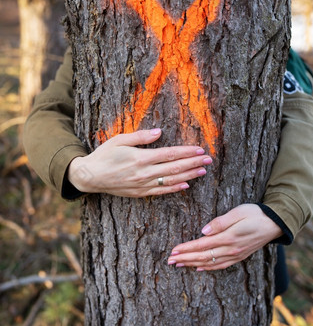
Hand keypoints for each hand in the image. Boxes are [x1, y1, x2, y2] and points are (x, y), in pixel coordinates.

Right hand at [68, 128, 211, 196]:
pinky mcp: (140, 193)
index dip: (186, 152)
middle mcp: (144, 173)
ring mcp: (143, 185)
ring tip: (203, 171)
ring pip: (171, 180)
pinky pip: (161, 191)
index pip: (169, 154)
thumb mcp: (120, 140)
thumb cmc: (104, 155)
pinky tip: (186, 185)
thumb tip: (160, 132)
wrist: (90, 177)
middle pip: (175, 168)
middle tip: (209, 160)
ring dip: (189, 175)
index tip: (200, 149)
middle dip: (193, 163)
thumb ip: (141, 136)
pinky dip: (175, 188)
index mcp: (140, 158)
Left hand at [167, 204, 282, 269]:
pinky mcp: (239, 256)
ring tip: (179, 265)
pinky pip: (221, 265)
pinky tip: (199, 268)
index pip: (202, 245)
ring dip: (193, 264)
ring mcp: (235, 255)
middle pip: (203, 257)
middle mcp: (231, 249)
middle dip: (185, 259)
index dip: (186, 249)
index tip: (173, 251)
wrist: (275, 223)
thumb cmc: (255, 213)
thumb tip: (203, 231)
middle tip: (169, 261)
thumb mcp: (238, 212)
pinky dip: (208, 268)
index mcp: (229, 237)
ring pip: (210, 263)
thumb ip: (220, 222)